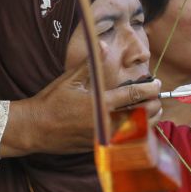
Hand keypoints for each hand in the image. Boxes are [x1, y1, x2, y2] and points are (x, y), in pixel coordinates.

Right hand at [5, 62, 161, 155]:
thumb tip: (104, 44)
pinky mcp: (101, 147)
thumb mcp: (70, 80)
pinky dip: (136, 133)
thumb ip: (92, 64)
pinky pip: (126, 142)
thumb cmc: (51, 102)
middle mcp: (106, 122)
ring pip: (137, 131)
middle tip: (156, 96)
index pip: (133, 95)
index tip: (156, 83)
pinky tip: (138, 125)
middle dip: (154, 105)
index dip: (149, 88)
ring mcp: (105, 137)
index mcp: (101, 104)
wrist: (34, 129)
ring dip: (149, 120)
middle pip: (142, 115)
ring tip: (153, 110)